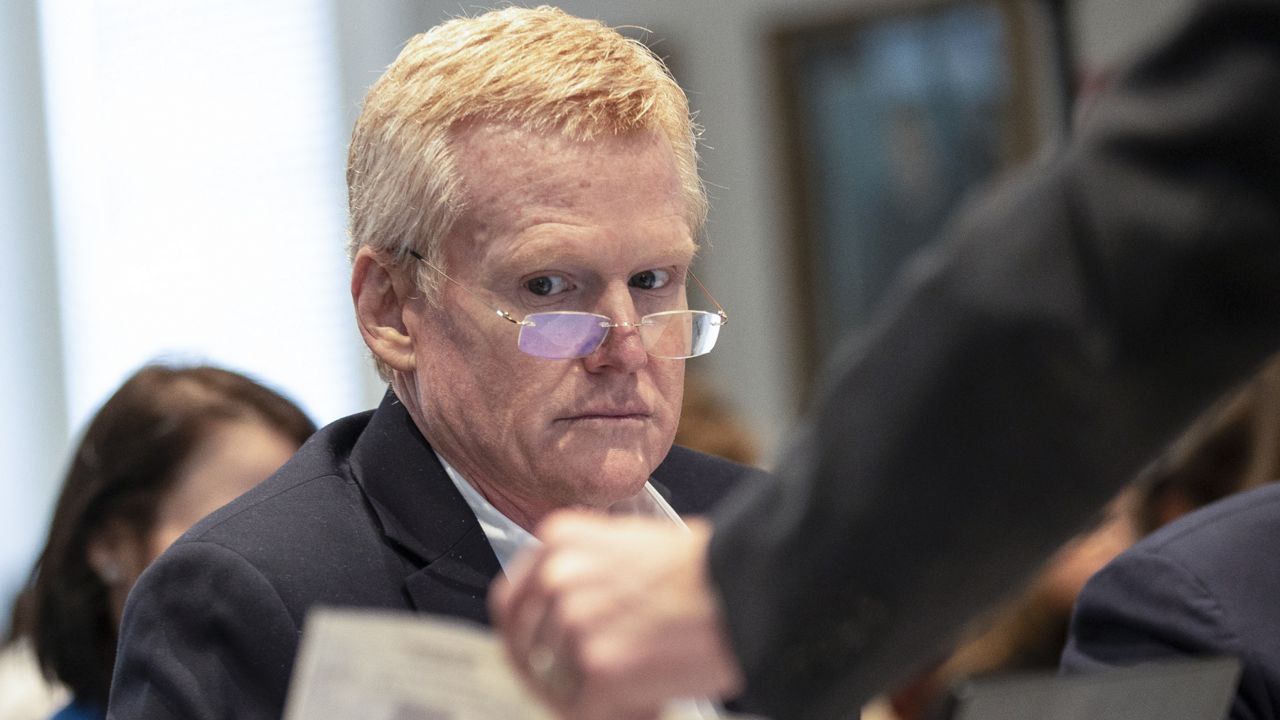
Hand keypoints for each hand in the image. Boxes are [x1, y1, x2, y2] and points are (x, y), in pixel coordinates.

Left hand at [489, 511, 743, 719]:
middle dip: (555, 679)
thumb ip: (586, 575)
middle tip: (590, 691)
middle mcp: (557, 577)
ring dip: (591, 700)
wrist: (749, 586)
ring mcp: (574, 624)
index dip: (526, 641)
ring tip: (641, 692)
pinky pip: (583, 713)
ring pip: (554, 688)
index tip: (539, 661)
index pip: (511, 603)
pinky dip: (619, 716)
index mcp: (560, 541)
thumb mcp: (630, 546)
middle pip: (526, 651)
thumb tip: (561, 623)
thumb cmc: (706, 569)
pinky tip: (652, 704)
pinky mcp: (598, 667)